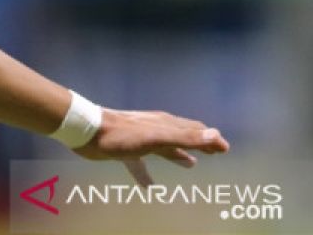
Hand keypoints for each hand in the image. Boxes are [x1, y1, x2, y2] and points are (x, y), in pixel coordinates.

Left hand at [74, 108, 229, 185]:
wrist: (88, 131)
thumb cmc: (123, 135)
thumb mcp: (157, 137)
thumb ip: (185, 137)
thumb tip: (215, 134)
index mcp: (165, 124)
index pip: (194, 131)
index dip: (210, 139)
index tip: (225, 148)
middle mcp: (155, 129)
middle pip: (182, 137)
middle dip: (198, 145)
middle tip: (214, 152)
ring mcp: (140, 139)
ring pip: (164, 149)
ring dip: (178, 156)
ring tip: (190, 165)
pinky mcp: (125, 151)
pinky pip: (140, 165)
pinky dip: (147, 174)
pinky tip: (149, 186)